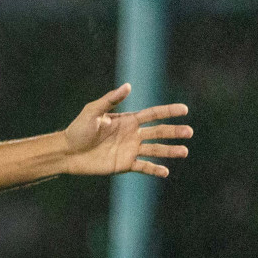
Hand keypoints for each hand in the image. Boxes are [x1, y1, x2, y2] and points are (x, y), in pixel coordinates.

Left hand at [63, 83, 191, 177]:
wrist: (67, 152)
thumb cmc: (77, 129)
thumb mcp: (92, 111)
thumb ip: (110, 100)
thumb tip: (128, 86)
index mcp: (128, 120)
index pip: (153, 114)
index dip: (169, 112)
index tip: (185, 110)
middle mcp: (132, 135)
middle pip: (158, 132)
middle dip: (174, 132)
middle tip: (189, 132)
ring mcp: (130, 150)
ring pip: (155, 150)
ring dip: (170, 151)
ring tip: (184, 151)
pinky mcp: (124, 164)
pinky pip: (143, 167)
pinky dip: (154, 169)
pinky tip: (165, 171)